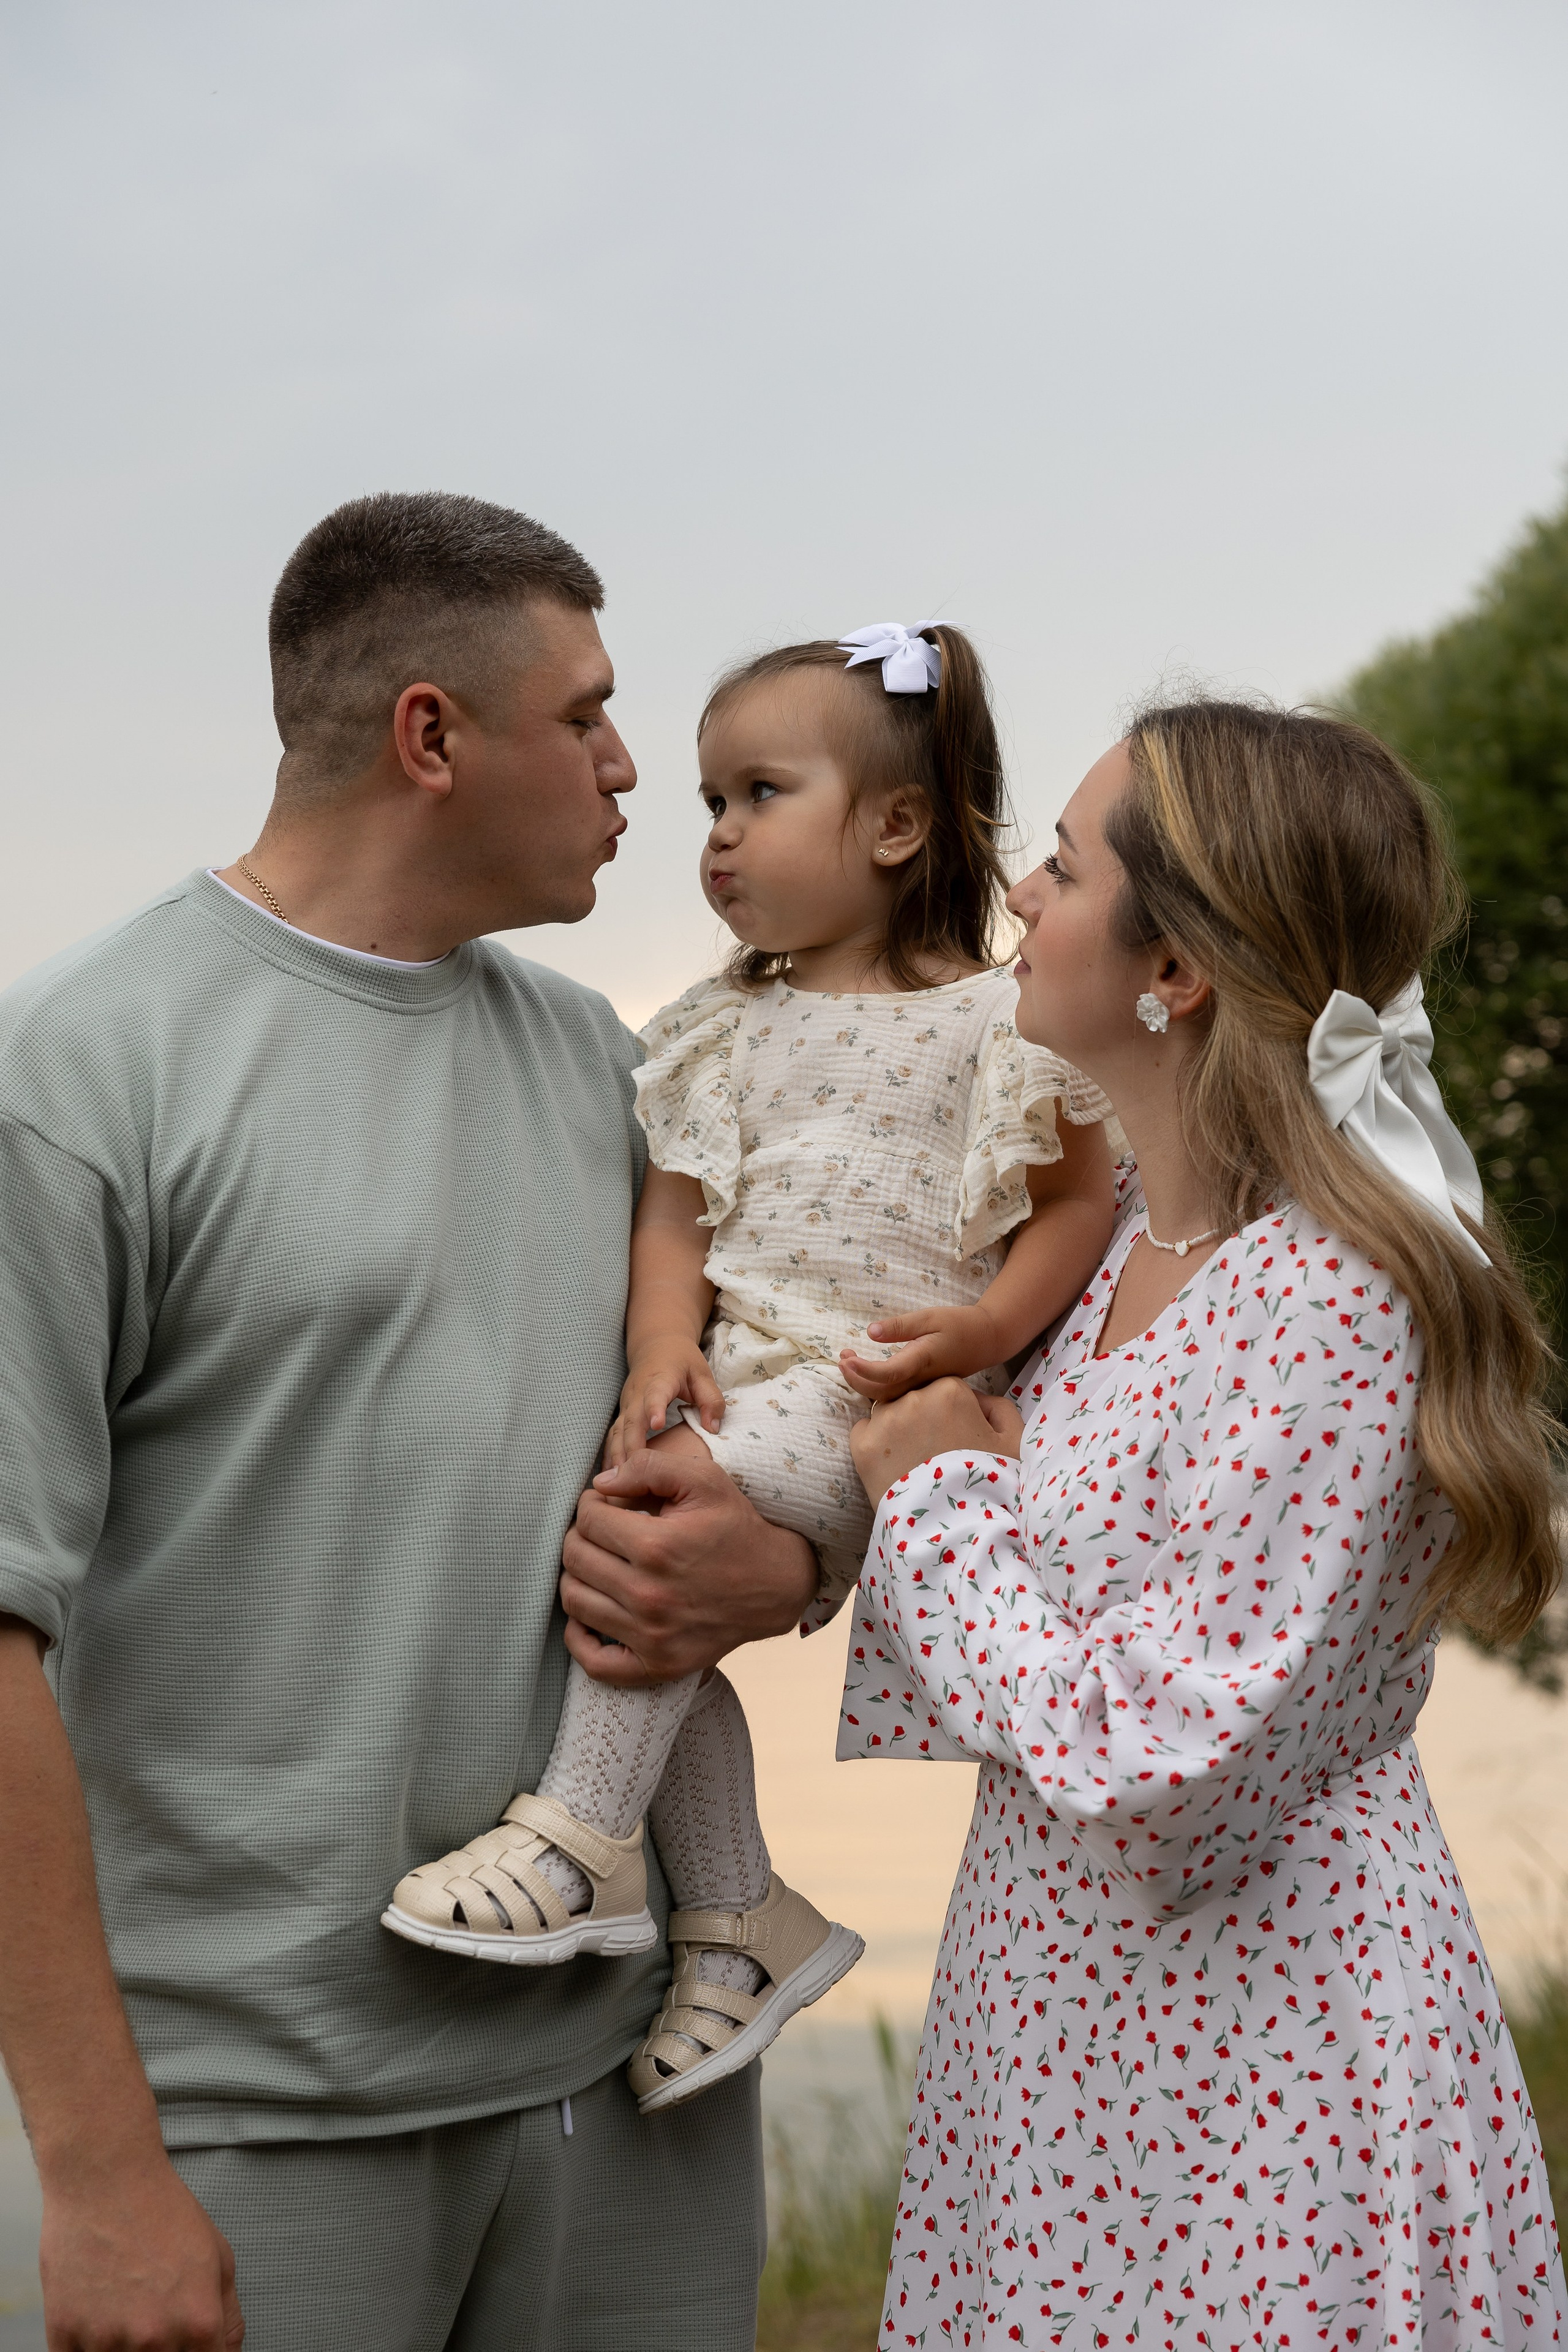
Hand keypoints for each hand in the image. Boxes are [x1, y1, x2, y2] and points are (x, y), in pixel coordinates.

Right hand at [39, 2148, 242, 2349]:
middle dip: (161, 2351)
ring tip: (123, 2309)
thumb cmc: (162, 2210)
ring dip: (121, 2348)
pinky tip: (96, 2316)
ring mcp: (106, 2341)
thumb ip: (228, 2317)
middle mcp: (154, 2340)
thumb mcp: (219, 2256)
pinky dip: (87, 2346)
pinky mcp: (65, 2335)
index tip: (188, 2347)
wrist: (106, 2178)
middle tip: (151, 2318)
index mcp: (199, 2322)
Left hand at [560, 1437, 818, 1683]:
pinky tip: (588, 1617)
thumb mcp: (704, 1480)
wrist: (775, 1584)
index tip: (604, 1505)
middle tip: (600, 1532)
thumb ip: (648, 1466)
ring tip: (598, 1564)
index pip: (588, 1520)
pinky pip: (594, 1662)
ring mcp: (652, 1636)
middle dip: (580, 1536)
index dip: (591, 1505)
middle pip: (575, 1559)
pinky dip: (578, 1639)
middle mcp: (649, 1595)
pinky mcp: (657, 1665)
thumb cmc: (735, 1527)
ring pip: (575, 1602)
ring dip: (576, 1577)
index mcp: (657, 1547)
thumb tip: (599, 1484)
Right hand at [604, 1341, 724, 1468]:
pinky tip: (611, 1476)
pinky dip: (611, 1455)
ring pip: (618, 1431)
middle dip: (631, 1446)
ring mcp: (627, 1404)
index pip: (656, 1393)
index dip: (655, 1408)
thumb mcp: (702, 1374)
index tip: (656, 1424)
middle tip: (633, 1472)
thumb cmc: (682, 1361)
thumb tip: (712, 1429)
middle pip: (631, 1420)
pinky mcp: (622, 1414)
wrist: (656, 1346)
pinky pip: (614, 1436)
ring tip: (618, 1482)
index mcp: (661, 1379)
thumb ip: (711, 1400)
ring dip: (617, 1455)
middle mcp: (638, 1393)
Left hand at [838, 1304, 1001, 1403]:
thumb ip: (899, 1326)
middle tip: (842, 1358)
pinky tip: (865, 1370)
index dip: (863, 1370)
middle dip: (856, 1379)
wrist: (986, 1341)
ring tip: (848, 1361)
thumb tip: (870, 1332)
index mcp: (922, 1361)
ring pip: (887, 1397)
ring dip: (863, 1383)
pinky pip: (895, 1394)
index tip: (845, 1358)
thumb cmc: (958, 1325)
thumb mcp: (929, 1317)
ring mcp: (922, 1388)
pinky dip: (875, 1386)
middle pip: (881, 1392)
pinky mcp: (922, 1388)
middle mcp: (921, 1380)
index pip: (888, 1374)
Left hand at [849, 1380, 1023, 1501]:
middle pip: (916, 1398)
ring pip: (888, 1412)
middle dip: (925, 1419)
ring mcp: (884, 1421)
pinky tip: (894, 1467)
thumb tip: (976, 1398)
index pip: (946, 1389)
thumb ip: (998, 1407)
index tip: (958, 1439)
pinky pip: (864, 1431)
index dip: (953, 1414)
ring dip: (899, 1429)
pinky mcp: (862, 1446)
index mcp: (950, 1390)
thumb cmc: (991, 1487)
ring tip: (915, 1463)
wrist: (958, 1532)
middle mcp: (913, 1397)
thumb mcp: (1014, 1442)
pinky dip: (876, 1445)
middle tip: (937, 1454)